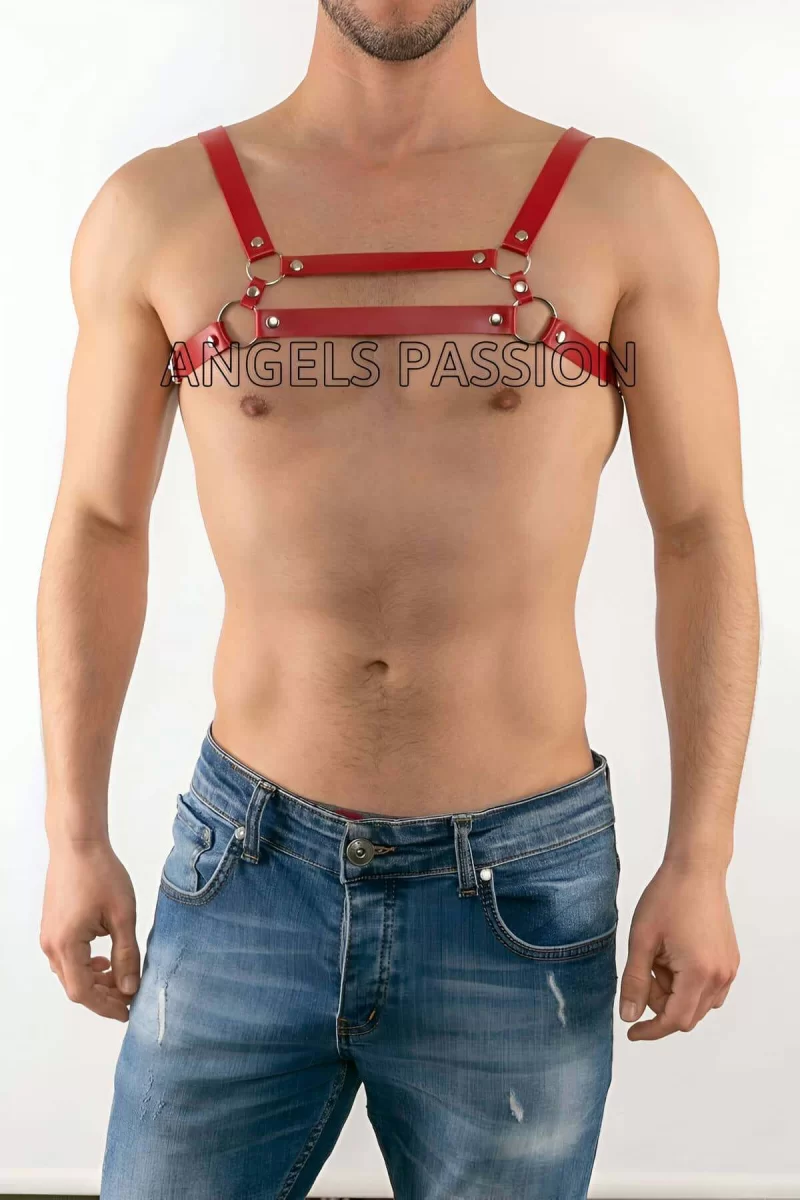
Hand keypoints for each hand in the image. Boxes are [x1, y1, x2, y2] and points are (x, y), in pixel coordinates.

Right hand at [40, 837, 139, 1021]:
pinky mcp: (53, 927)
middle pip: (75, 986)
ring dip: (95, 981)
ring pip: (70, 973)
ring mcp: (49, 936)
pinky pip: (67, 958)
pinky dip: (86, 966)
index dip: (106, 1007)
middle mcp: (51, 945)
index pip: (83, 993)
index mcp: (67, 945)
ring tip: (121, 979)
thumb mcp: (122, 916)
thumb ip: (126, 955)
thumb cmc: (101, 874)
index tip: (128, 1012)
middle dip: (103, 997)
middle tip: (129, 999)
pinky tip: (105, 959)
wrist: (78, 844)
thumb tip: (129, 988)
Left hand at [619, 858, 738, 1039]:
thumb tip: (629, 1016)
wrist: (695, 869)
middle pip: (686, 1014)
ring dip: (673, 991)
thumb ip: (634, 981)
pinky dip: (687, 982)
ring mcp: (728, 969)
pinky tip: (673, 956)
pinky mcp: (730, 960)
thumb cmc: (668, 897)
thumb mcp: (642, 939)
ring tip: (659, 957)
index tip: (632, 1030)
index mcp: (699, 973)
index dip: (651, 1029)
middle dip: (659, 1002)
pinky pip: (708, 988)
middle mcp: (720, 976)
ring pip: (697, 1002)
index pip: (675, 1020)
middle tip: (644, 969)